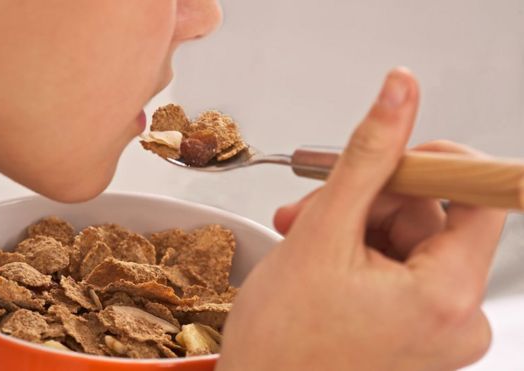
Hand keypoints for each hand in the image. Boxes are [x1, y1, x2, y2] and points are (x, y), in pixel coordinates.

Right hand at [217, 68, 506, 370]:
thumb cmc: (281, 340)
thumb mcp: (322, 232)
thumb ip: (366, 156)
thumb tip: (399, 95)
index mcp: (446, 297)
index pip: (481, 196)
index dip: (431, 163)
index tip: (390, 154)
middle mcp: (456, 320)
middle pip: (432, 219)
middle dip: (369, 200)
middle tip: (315, 207)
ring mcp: (436, 330)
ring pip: (408, 242)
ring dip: (354, 226)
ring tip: (305, 237)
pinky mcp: (416, 334)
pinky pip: (399, 271)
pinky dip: (360, 255)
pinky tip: (322, 259)